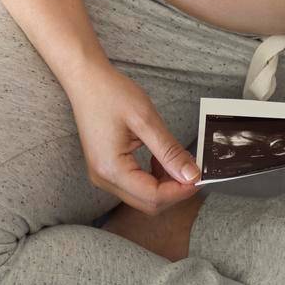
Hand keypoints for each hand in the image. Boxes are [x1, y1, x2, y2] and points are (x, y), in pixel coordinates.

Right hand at [65, 63, 199, 214]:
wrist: (86, 81)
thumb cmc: (110, 93)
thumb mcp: (146, 119)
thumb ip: (169, 151)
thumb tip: (191, 175)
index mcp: (111, 169)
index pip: (153, 196)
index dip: (180, 190)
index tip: (199, 175)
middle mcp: (104, 179)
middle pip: (148, 203)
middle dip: (174, 191)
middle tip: (192, 169)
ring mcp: (103, 176)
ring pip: (143, 198)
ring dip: (165, 186)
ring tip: (176, 160)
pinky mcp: (107, 170)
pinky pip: (135, 187)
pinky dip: (153, 180)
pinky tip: (160, 160)